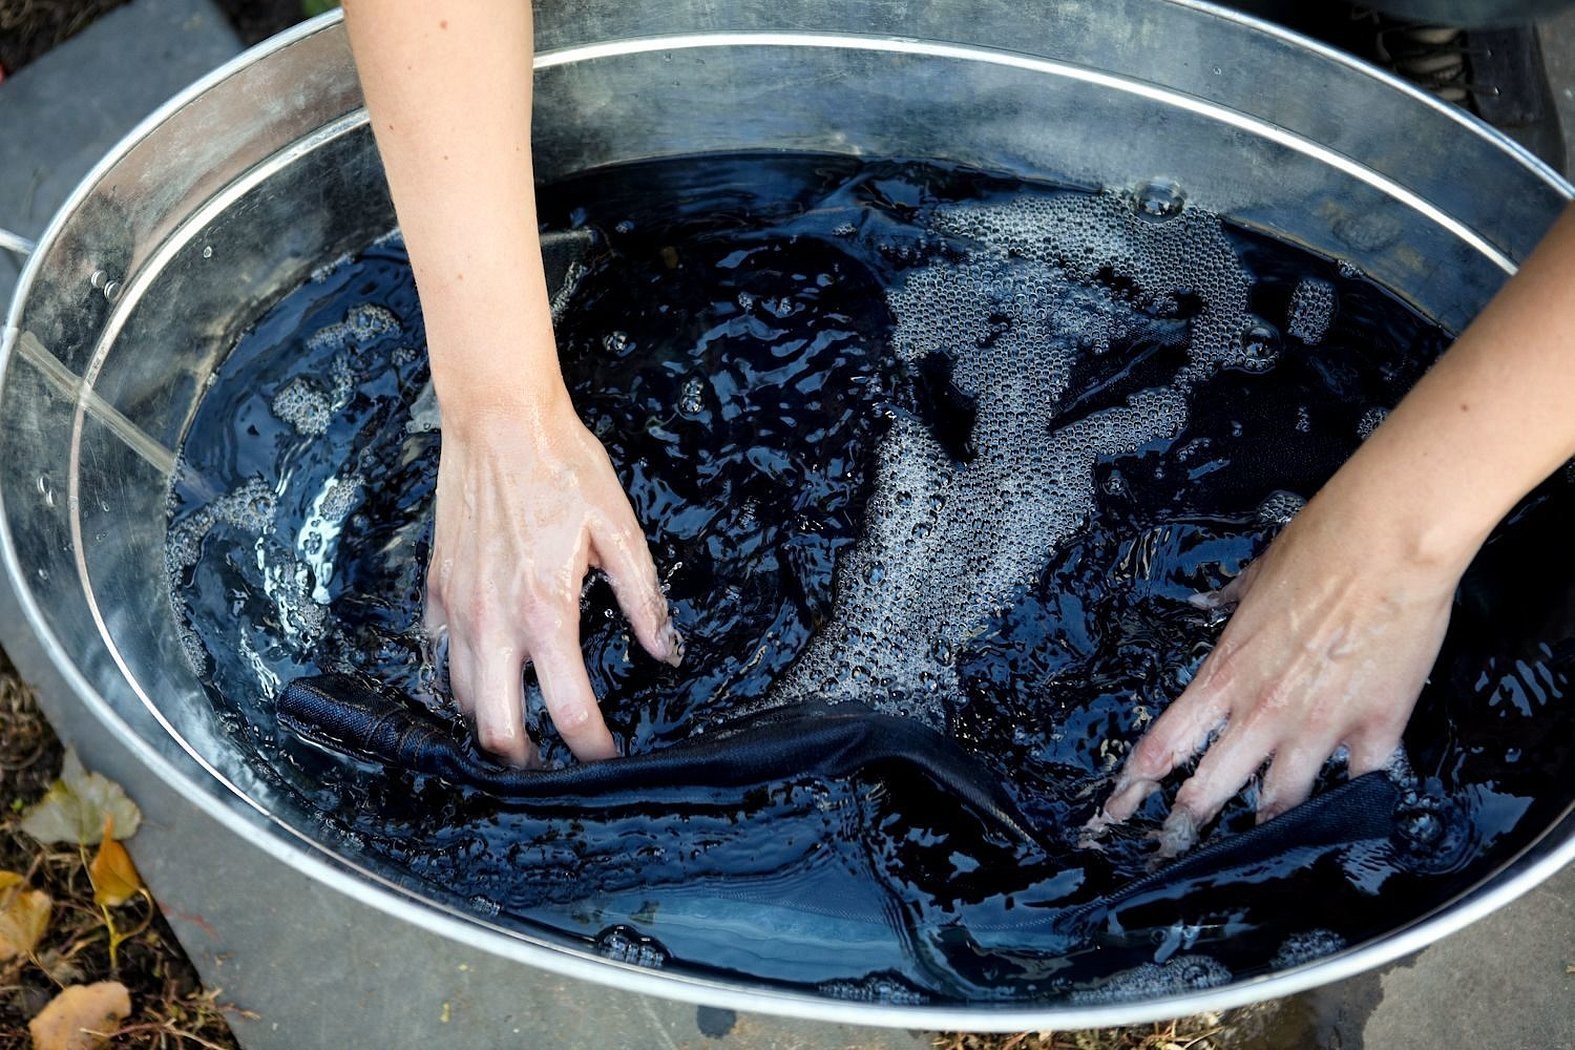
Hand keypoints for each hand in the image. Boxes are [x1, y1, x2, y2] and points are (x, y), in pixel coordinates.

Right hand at [425, 393, 680, 765]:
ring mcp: (457, 606)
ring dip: (491, 717)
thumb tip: (666, 650)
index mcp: (546, 611)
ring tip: (521, 718)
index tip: (607, 756)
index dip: (592, 747)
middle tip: (553, 761)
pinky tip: (489, 665)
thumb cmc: (562, 467)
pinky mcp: (437, 588)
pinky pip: (441, 652)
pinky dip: (462, 673)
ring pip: (463, 697)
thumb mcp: (620, 530)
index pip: (570, 710)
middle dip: (526, 758)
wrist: (498, 419)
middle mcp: (493, 620)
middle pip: (496, 728)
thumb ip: (643, 599)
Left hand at [1095, 485, 1466, 854]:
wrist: (1384, 544)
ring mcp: (1318, 726)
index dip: (1133, 787)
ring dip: (1266, 825)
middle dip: (1185, 828)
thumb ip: (1229, 600)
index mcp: (1224, 675)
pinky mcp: (1375, 727)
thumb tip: (1209, 602)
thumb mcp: (1256, 575)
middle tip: (1171, 852)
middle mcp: (1262, 711)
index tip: (1114, 813)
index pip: (1163, 744)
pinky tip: (1351, 812)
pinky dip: (1355, 799)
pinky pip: (1360, 782)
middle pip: (1209, 790)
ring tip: (1256, 846)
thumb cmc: (1317, 548)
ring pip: (1281, 802)